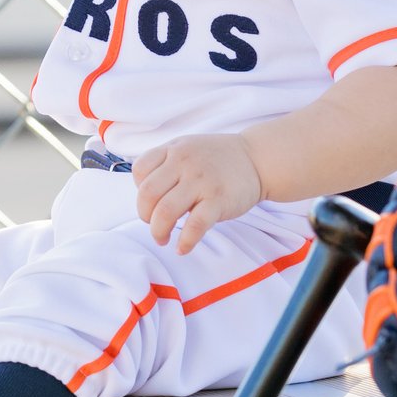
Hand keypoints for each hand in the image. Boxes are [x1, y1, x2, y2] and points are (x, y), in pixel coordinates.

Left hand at [131, 135, 264, 252]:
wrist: (257, 159)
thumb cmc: (218, 159)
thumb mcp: (187, 148)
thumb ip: (165, 164)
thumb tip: (146, 198)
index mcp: (174, 150)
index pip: (139, 170)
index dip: (138, 191)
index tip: (151, 202)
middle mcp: (184, 163)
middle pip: (147, 194)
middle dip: (144, 216)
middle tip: (154, 225)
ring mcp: (201, 181)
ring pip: (166, 211)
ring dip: (158, 231)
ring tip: (163, 238)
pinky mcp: (218, 201)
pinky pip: (194, 226)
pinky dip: (185, 242)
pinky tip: (183, 248)